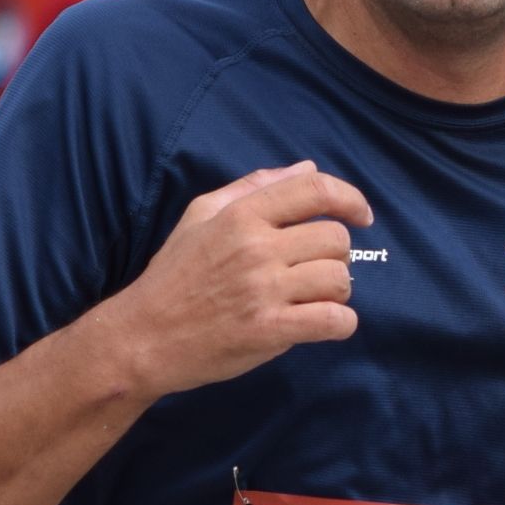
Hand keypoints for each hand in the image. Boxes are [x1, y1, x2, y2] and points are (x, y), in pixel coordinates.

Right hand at [101, 161, 372, 398]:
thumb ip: (253, 187)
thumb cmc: (173, 275)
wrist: (143, 336)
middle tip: (314, 271)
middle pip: (336, 240)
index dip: (350, 199)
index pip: (316, 190)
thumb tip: (307, 167)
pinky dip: (340, 324)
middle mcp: (257, 248)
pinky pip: (334, 321)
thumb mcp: (200, 216)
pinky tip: (323, 324)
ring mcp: (265, 290)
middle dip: (335, 256)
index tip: (361, 215)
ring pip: (339, 280)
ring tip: (311, 299)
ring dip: (335, 292)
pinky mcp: (270, 330)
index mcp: (242, 215)